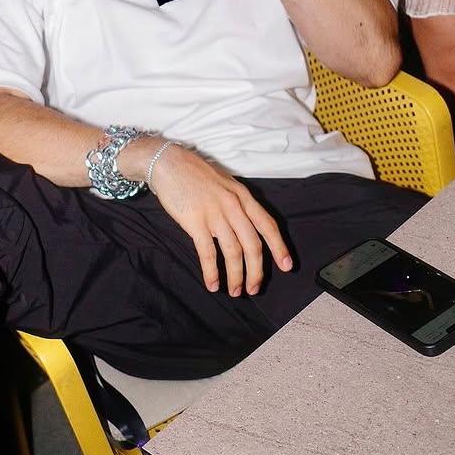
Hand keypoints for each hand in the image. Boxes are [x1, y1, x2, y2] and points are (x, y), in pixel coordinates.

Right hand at [144, 143, 292, 294]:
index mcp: (243, 196)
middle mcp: (233, 205)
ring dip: (236, 276)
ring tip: (234, 290)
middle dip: (256, 271)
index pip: (267, 225)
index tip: (286, 265)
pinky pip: (208, 253)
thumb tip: (248, 226)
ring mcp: (214, 213)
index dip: (279, 247)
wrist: (168, 163)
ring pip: (233, 252)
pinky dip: (212, 272)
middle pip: (252, 245)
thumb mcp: (226, 183)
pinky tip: (212, 283)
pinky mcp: (195, 222)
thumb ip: (238, 203)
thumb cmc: (196, 174)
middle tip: (254, 288)